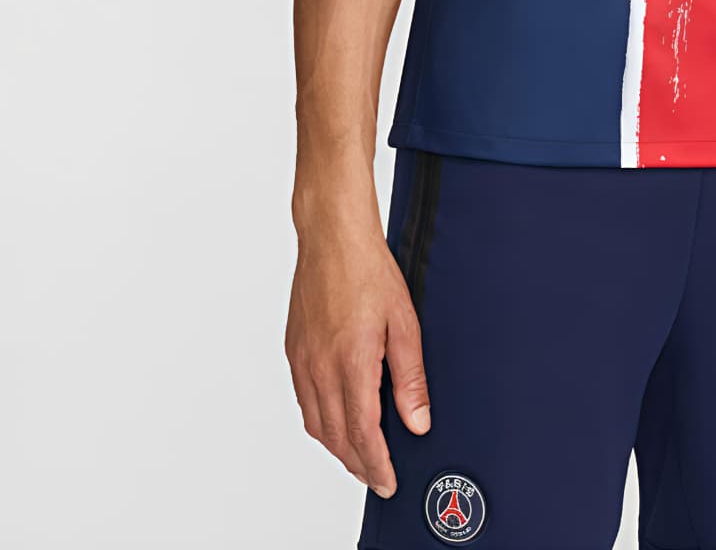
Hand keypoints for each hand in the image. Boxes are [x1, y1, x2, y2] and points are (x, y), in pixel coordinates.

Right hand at [285, 219, 429, 496]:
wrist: (333, 238)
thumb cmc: (370, 271)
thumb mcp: (405, 322)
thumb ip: (410, 377)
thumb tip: (417, 421)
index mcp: (352, 362)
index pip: (362, 433)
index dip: (376, 465)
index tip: (388, 482)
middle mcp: (321, 367)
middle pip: (336, 437)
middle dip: (359, 464)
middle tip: (379, 478)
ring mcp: (303, 360)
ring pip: (315, 423)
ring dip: (337, 447)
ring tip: (361, 457)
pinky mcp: (294, 351)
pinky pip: (304, 400)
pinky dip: (320, 422)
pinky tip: (335, 421)